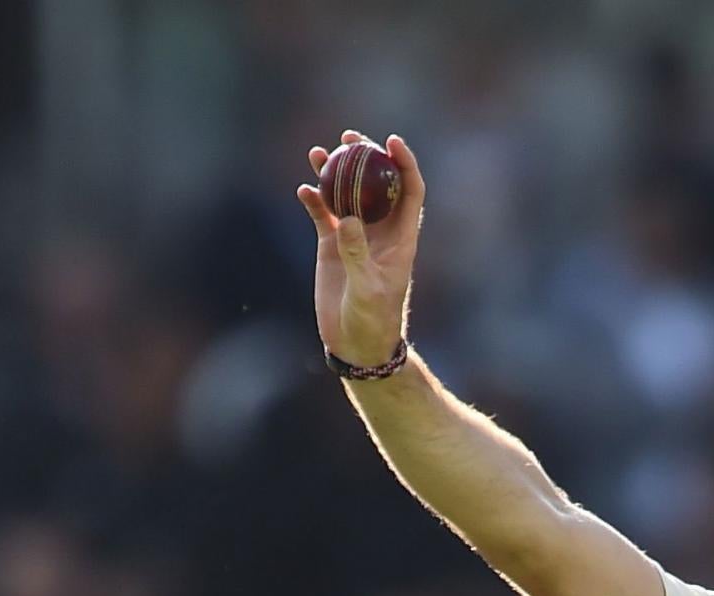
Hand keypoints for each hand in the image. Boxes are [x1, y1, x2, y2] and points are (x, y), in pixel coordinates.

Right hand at [295, 130, 426, 366]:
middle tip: (350, 136)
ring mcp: (355, 236)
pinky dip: (314, 200)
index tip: (390, 141)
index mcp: (401, 237)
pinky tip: (303, 189)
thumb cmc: (372, 320)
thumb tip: (348, 219)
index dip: (404, 163)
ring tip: (320, 152)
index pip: (410, 191)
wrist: (356, 342)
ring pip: (346, 194)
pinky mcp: (332, 246)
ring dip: (335, 171)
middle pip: (376, 184)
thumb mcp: (367, 288)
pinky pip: (322, 214)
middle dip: (365, 156)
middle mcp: (380, 231)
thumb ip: (357, 254)